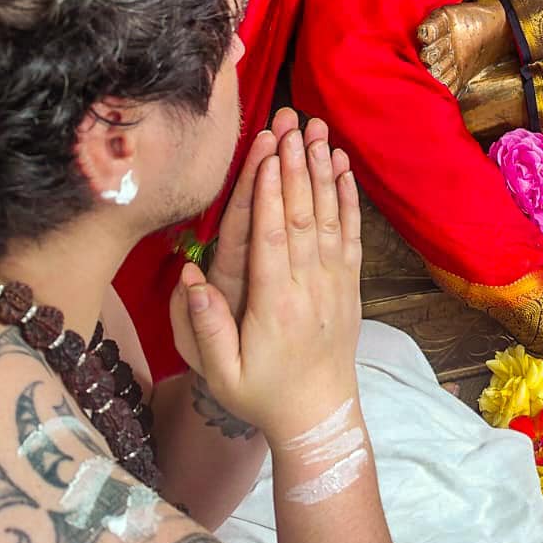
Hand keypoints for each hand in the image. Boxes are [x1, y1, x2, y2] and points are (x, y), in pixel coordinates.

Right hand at [173, 118, 362, 446]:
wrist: (319, 417)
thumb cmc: (263, 395)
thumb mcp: (223, 375)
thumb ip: (207, 329)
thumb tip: (191, 278)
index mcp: (276, 304)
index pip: (273, 238)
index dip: (271, 193)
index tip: (268, 153)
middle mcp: (310, 287)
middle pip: (304, 216)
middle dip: (297, 166)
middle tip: (292, 125)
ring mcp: (335, 283)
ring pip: (331, 217)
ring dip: (324, 172)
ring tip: (318, 132)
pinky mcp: (350, 284)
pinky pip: (352, 234)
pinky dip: (349, 198)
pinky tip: (344, 168)